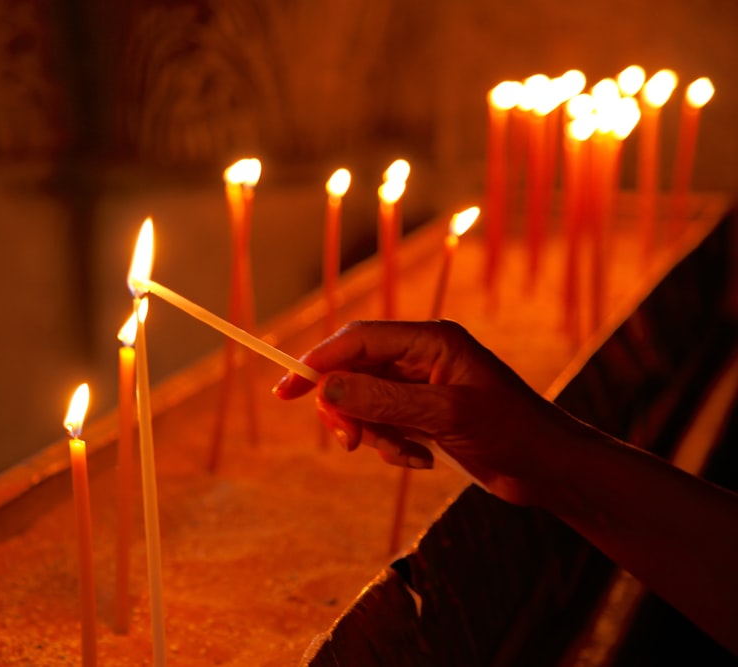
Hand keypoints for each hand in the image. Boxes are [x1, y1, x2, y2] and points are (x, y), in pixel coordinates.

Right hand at [273, 320, 599, 506]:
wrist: (550, 470)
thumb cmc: (511, 432)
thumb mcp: (444, 415)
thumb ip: (382, 399)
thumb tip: (325, 387)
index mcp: (431, 340)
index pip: (358, 340)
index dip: (318, 361)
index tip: (286, 389)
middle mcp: (423, 358)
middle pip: (355, 371)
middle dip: (347, 407)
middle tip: (350, 442)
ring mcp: (423, 388)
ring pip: (366, 403)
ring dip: (375, 433)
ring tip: (405, 454)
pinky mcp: (426, 416)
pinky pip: (385, 425)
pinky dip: (393, 446)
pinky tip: (422, 460)